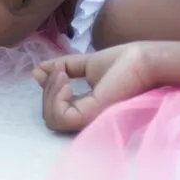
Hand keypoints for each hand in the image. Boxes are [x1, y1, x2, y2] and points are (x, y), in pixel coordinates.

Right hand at [35, 43, 163, 133]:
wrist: (143, 59)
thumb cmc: (123, 62)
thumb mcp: (86, 64)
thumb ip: (64, 68)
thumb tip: (37, 71)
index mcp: (86, 109)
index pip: (55, 111)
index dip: (49, 91)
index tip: (56, 69)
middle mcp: (87, 119)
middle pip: (49, 116)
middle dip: (47, 91)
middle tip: (60, 71)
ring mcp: (89, 119)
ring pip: (51, 118)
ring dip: (50, 93)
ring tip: (63, 75)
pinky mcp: (91, 116)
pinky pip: (60, 117)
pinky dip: (56, 98)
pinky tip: (66, 81)